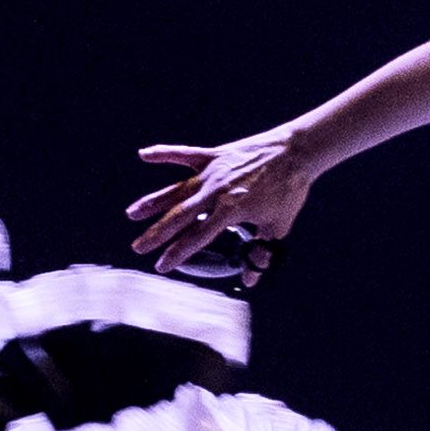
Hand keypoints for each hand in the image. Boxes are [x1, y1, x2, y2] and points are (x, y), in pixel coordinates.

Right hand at [126, 131, 315, 273]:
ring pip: (177, 190)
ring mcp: (213, 172)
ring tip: (133, 214)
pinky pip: (185, 155)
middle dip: (158, 234)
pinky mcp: (215, 155)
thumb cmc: (289, 190)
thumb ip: (261, 253)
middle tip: (138, 247)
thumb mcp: (278, 227)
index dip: (178, 253)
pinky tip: (144, 154)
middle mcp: (217, 191)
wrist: (297, 152)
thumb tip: (251, 278)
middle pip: (180, 216)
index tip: (162, 266)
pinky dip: (165, 154)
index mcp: (231, 210)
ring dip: (154, 202)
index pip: (198, 237)